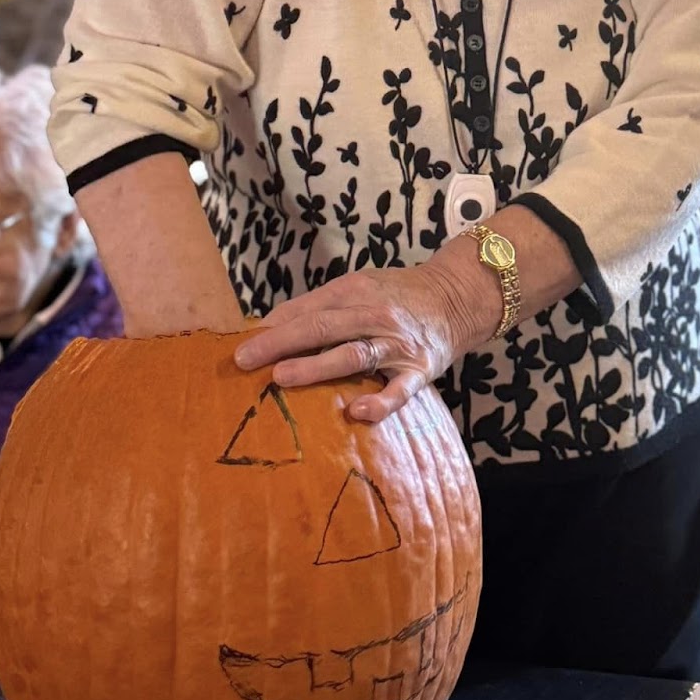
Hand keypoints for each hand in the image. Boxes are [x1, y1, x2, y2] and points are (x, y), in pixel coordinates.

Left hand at [233, 261, 496, 422]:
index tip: (242, 345)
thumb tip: (270, 324)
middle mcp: (375, 315)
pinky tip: (355, 412)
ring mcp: (397, 344)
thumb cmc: (396, 295)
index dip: (274, 327)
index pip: (308, 310)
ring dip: (316, 366)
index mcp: (355, 292)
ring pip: (353, 354)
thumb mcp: (359, 286)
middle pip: (322, 327)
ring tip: (281, 376)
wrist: (456, 297)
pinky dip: (378, 402)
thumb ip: (320, 304)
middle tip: (245, 360)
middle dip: (281, 343)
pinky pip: (398, 390)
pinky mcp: (419, 371)